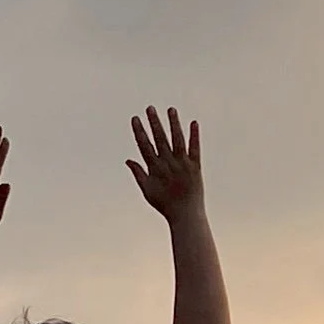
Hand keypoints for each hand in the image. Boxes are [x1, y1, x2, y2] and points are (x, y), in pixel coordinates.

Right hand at [126, 106, 202, 220]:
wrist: (186, 215)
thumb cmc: (165, 205)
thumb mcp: (147, 190)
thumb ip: (138, 173)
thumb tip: (128, 160)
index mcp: (155, 169)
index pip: (145, 146)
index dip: (140, 131)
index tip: (136, 118)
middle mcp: (168, 164)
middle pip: (160, 139)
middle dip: (154, 123)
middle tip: (150, 108)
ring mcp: (182, 164)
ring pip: (177, 140)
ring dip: (173, 124)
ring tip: (171, 109)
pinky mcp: (195, 167)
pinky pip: (194, 148)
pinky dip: (194, 136)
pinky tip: (194, 123)